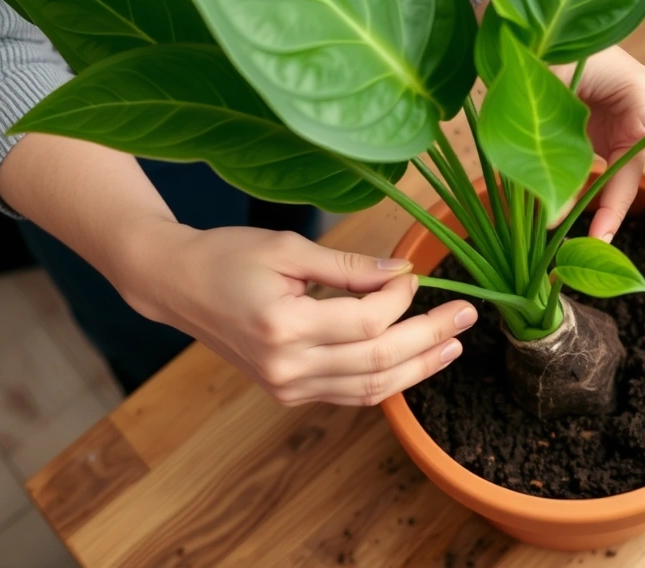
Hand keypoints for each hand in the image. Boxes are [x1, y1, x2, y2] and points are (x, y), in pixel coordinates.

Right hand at [116, 223, 477, 406]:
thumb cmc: (228, 257)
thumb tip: (403, 272)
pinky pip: (351, 394)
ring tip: (452, 345)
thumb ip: (348, 266)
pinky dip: (386, 380)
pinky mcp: (288, 393)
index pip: (366, 321)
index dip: (400, 298)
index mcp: (282, 325)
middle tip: (466, 315)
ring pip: (370, 387)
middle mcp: (285, 366)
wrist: (178, 285)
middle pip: (378, 360)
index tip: (415, 275)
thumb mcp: (289, 249)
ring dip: (418, 367)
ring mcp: (286, 387)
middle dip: (429, 337)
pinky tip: (414, 362)